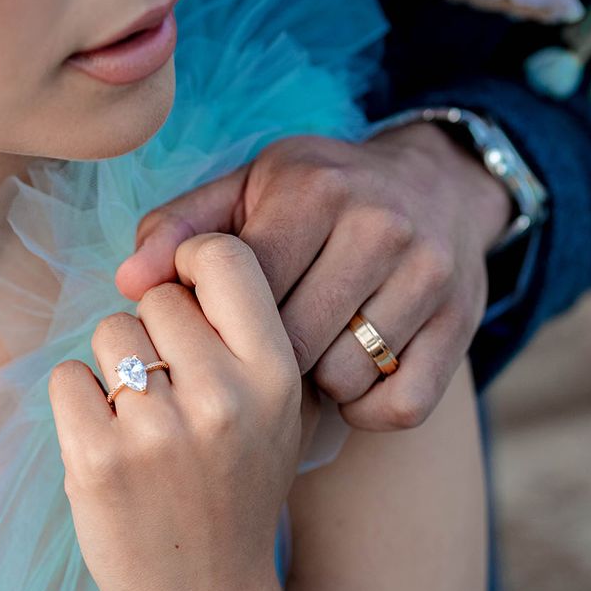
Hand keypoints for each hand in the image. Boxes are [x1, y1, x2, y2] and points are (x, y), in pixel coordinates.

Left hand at [49, 234, 299, 590]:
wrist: (202, 588)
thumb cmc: (236, 485)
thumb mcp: (277, 407)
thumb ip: (247, 331)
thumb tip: (183, 258)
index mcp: (274, 374)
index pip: (225, 257)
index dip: (194, 258)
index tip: (183, 283)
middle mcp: (222, 397)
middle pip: (156, 297)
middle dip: (156, 330)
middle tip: (171, 384)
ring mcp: (157, 430)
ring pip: (110, 330)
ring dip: (116, 364)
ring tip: (143, 416)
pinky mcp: (97, 458)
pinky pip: (67, 375)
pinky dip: (79, 399)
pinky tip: (109, 436)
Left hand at [116, 124, 511, 431]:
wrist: (436, 183)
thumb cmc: (322, 191)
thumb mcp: (248, 188)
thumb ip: (181, 228)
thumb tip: (128, 281)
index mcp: (314, 189)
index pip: (242, 284)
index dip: (217, 316)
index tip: (217, 319)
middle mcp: (379, 227)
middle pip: (289, 340)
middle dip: (261, 355)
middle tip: (258, 346)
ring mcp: (429, 277)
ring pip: (341, 377)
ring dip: (312, 382)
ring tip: (307, 351)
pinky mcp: (462, 324)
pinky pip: (399, 405)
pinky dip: (365, 408)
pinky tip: (348, 377)